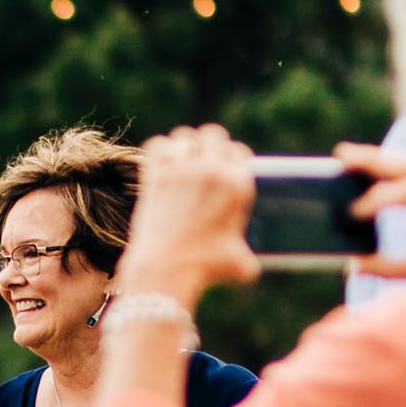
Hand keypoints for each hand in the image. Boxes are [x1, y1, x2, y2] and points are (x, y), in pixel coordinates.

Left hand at [112, 125, 260, 305]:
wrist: (166, 271)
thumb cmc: (205, 269)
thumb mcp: (240, 264)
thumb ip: (248, 256)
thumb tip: (249, 264)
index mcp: (238, 185)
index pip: (238, 151)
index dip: (230, 157)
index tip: (223, 166)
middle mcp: (213, 170)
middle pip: (214, 135)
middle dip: (209, 145)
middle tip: (202, 160)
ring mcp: (182, 170)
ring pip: (185, 136)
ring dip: (184, 146)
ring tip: (180, 161)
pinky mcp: (156, 176)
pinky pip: (158, 145)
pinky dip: (160, 151)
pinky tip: (160, 164)